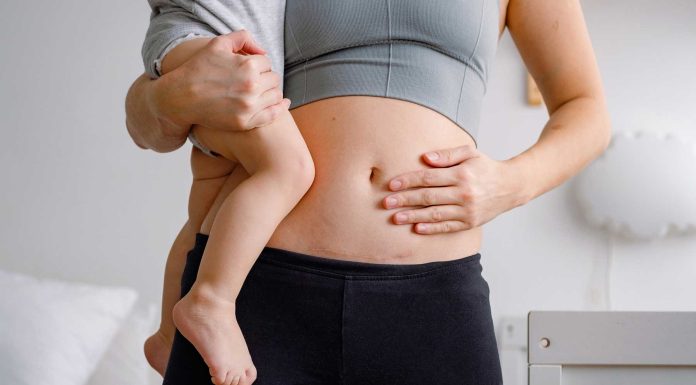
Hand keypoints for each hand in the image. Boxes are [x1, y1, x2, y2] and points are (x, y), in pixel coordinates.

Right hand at [153, 29, 289, 134]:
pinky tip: (282, 104)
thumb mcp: (217, 44)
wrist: (180, 98)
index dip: (257, 64)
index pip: (266, 62)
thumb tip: (263, 50)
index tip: (247, 69)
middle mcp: (252, 86)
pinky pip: (273, 114)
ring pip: (276, 95)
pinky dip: (279, 108)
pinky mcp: (245, 122)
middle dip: (265, 77)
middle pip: (273, 79)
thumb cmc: (198, 69)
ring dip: (271, 91)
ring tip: (261, 91)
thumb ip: (243, 38)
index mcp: (248, 65)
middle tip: (253, 81)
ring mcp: (249, 106)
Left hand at [382, 145, 526, 233]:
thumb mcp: (470, 153)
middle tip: (386, 202)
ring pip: (434, 214)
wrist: (511, 186)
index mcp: (461, 174)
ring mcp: (467, 210)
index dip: (408, 181)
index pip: (428, 178)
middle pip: (428, 197)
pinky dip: (431, 228)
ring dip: (413, 216)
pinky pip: (447, 227)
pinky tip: (416, 228)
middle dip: (405, 200)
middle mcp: (464, 193)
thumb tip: (424, 158)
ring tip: (396, 217)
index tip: (391, 184)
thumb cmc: (486, 167)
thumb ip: (447, 155)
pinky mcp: (470, 223)